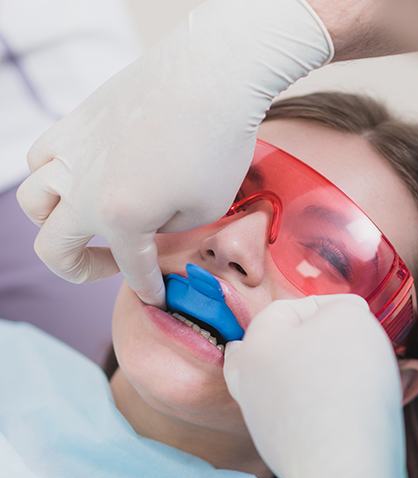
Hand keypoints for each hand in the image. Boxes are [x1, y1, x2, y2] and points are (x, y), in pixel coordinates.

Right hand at [17, 0, 331, 305]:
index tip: (159, 297)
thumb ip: (168, 230)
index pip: (132, 269)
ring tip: (87, 221)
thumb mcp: (206, 209)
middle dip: (81, 270)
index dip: (148, 289)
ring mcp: (73, 152)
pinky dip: (52, 176)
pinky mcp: (76, 121)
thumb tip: (150, 226)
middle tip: (110, 266)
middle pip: (53, 248)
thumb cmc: (218, 144)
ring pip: (33, 201)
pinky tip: (81, 176)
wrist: (213, 75)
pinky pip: (41, 156)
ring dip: (55, 223)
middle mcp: (83, 189)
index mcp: (120, 217)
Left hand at [224, 294, 417, 477]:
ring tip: (343, 374)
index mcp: (255, 343)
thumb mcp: (351, 319)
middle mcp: (247, 380)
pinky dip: (314, 405)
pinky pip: (296, 414)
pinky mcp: (278, 449)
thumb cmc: (346, 382)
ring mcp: (259, 418)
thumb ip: (342, 307)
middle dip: (308, 340)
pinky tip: (339, 407)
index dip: (329, 306)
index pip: (290, 308)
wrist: (345, 467)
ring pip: (281, 381)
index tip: (359, 317)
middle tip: (338, 344)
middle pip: (274, 346)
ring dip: (310, 372)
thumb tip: (341, 315)